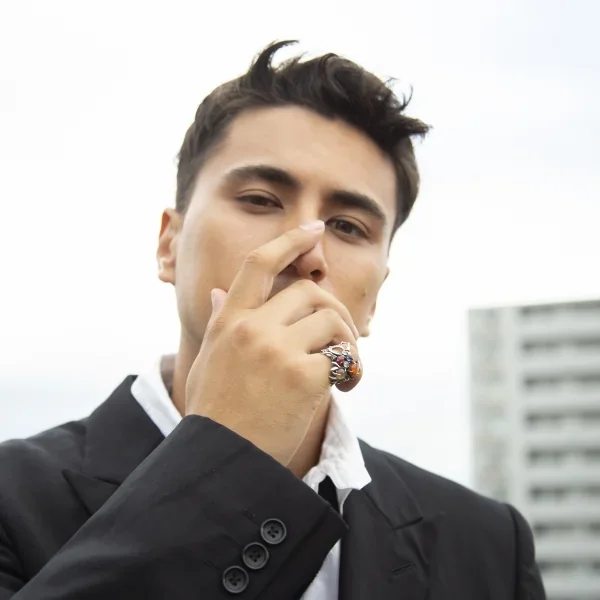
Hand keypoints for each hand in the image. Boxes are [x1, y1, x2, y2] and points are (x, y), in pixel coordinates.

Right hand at [185, 222, 361, 467]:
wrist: (222, 460)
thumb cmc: (216, 412)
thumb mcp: (209, 360)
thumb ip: (220, 322)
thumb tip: (219, 290)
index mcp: (229, 321)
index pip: (260, 264)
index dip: (289, 240)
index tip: (313, 229)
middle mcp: (252, 328)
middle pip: (310, 292)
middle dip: (334, 312)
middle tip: (343, 340)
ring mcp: (277, 351)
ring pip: (331, 322)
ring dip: (347, 343)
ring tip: (346, 370)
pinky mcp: (303, 377)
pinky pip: (341, 358)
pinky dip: (352, 370)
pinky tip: (347, 388)